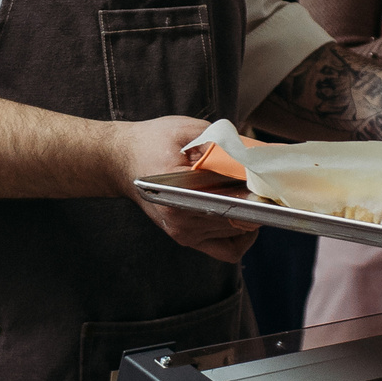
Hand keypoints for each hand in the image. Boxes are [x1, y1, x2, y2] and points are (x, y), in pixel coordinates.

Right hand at [108, 116, 256, 263]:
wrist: (117, 160)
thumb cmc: (149, 142)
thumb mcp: (184, 130)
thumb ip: (218, 140)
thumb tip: (250, 151)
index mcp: (179, 193)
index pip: (231, 203)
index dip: (254, 195)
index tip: (265, 184)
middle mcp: (181, 220)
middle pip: (238, 220)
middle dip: (256, 203)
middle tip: (264, 185)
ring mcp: (183, 232)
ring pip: (236, 236)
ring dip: (249, 218)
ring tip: (252, 196)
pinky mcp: (185, 238)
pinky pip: (226, 250)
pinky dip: (240, 239)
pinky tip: (242, 218)